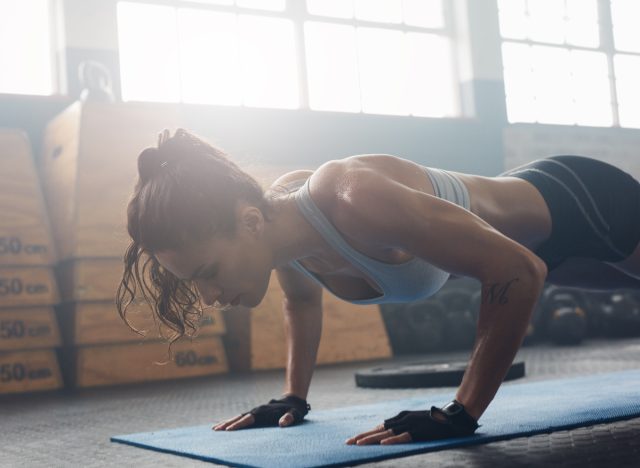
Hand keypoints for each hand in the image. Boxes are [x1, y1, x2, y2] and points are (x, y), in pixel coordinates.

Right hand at [213, 395, 310, 430]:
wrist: (292, 400)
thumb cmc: (294, 410)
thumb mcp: (294, 414)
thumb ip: (289, 419)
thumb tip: (282, 424)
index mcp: (263, 413)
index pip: (248, 419)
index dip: (238, 425)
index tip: (228, 430)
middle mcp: (257, 412)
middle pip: (239, 418)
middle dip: (227, 424)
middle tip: (216, 430)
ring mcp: (255, 412)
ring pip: (238, 417)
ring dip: (227, 422)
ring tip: (215, 429)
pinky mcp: (255, 414)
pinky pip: (241, 418)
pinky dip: (232, 421)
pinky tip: (225, 426)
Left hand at [346, 400, 478, 444]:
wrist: (451, 417)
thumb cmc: (433, 420)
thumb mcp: (414, 420)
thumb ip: (400, 424)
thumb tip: (386, 431)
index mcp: (400, 417)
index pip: (379, 427)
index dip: (366, 434)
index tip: (353, 440)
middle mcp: (402, 419)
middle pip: (378, 430)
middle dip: (362, 437)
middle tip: (348, 443)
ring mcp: (409, 425)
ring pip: (386, 434)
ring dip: (371, 439)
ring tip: (358, 444)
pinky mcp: (418, 431)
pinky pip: (403, 437)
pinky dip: (392, 441)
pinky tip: (383, 444)